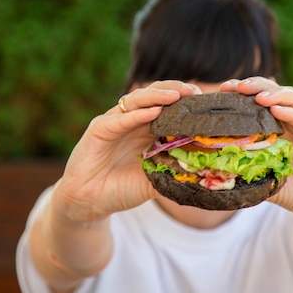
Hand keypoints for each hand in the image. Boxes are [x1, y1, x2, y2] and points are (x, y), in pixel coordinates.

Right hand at [53, 81, 201, 223]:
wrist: (87, 202)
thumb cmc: (120, 190)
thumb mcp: (153, 181)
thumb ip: (172, 173)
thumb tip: (202, 173)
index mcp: (147, 129)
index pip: (168, 106)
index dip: (185, 101)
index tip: (204, 102)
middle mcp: (132, 121)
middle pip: (155, 95)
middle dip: (175, 90)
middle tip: (194, 91)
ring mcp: (115, 122)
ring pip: (138, 100)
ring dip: (158, 96)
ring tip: (177, 95)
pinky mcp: (99, 129)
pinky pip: (120, 119)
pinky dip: (137, 115)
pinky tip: (153, 112)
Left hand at [220, 77, 292, 224]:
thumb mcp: (267, 182)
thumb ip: (248, 174)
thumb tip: (217, 174)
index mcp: (275, 127)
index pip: (256, 101)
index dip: (239, 94)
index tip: (221, 91)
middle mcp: (291, 119)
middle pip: (272, 91)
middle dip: (253, 86)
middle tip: (235, 87)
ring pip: (290, 97)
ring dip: (273, 94)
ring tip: (257, 96)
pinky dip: (291, 113)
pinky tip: (277, 110)